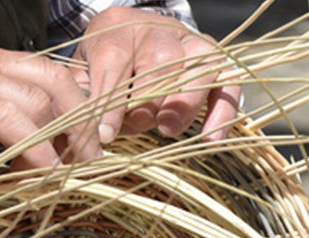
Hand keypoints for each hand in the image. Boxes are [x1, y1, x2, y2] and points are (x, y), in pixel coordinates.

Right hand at [0, 40, 101, 168]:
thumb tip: (9, 151)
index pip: (46, 72)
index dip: (74, 108)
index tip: (85, 146)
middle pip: (56, 80)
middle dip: (83, 123)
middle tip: (92, 162)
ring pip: (40, 99)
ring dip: (64, 142)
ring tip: (72, 176)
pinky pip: (10, 120)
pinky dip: (34, 149)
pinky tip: (43, 174)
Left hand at [77, 7, 240, 142]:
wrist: (136, 43)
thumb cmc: (104, 65)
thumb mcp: (83, 72)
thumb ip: (82, 97)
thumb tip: (82, 135)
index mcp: (117, 28)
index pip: (114, 60)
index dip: (111, 99)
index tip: (105, 134)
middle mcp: (158, 30)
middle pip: (159, 60)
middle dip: (148, 99)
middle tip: (138, 126)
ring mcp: (191, 43)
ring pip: (197, 67)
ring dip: (183, 103)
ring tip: (168, 130)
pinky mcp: (216, 62)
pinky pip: (226, 86)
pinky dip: (222, 113)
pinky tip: (211, 139)